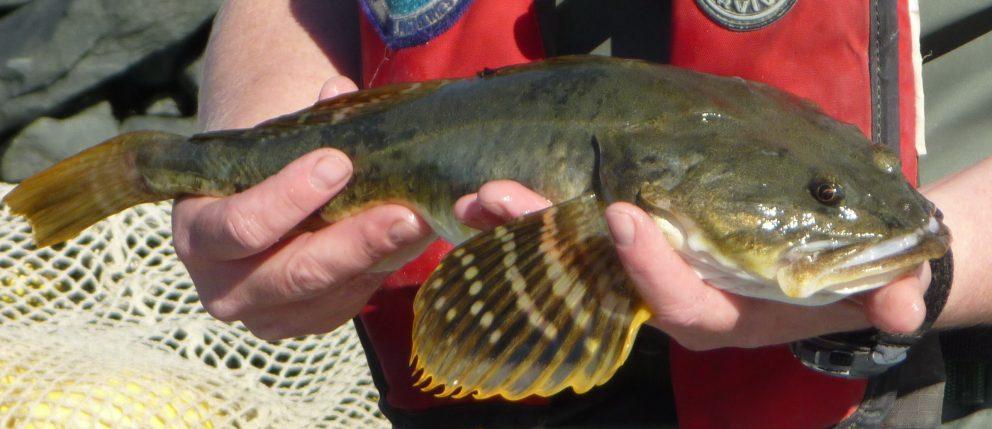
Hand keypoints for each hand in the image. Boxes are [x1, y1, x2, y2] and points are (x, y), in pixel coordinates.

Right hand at [174, 77, 432, 339]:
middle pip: (295, 272)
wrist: (257, 205)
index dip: (290, 197)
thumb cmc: (262, 167)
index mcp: (198, 233)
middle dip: (356, 241)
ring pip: (329, 295)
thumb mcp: (270, 143)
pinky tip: (407, 242)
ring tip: (421, 222)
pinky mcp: (303, 326)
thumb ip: (303, 120)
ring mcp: (263, 315)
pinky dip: (379, 272)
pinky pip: (346, 305)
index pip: (241, 226)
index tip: (338, 162)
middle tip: (406, 212)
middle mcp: (222, 286)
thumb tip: (338, 90)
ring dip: (380, 258)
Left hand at [456, 181, 930, 350]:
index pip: (677, 302)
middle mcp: (663, 301)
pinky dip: (534, 215)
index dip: (650, 265)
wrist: (814, 263)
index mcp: (719, 313)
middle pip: (599, 281)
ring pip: (571, 259)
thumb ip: (885, 293)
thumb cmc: (835, 271)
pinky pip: (569, 238)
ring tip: (477, 191)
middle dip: (548, 239)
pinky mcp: (621, 252)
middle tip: (500, 198)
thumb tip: (902, 308)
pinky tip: (493, 192)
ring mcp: (635, 278)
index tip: (625, 214)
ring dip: (522, 224)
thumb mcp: (869, 283)